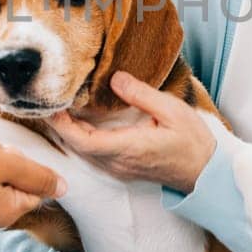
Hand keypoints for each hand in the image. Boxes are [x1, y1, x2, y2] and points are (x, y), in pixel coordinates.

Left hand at [48, 71, 215, 193]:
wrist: (206, 172)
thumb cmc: (193, 142)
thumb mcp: (172, 110)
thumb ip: (141, 95)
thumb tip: (115, 78)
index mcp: (128, 148)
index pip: (83, 141)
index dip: (62, 125)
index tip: (50, 106)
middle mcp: (118, 162)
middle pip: (77, 146)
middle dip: (58, 125)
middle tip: (45, 99)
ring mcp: (119, 168)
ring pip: (83, 152)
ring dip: (67, 131)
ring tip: (56, 106)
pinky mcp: (122, 168)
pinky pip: (93, 154)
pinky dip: (80, 137)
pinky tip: (78, 121)